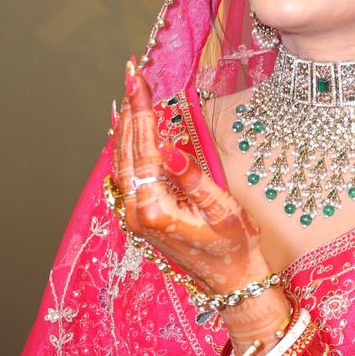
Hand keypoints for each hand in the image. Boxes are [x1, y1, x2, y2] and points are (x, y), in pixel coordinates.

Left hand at [113, 60, 266, 300]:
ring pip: (121, 160)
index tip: (139, 79)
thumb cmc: (233, 246)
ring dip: (126, 125)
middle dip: (130, 109)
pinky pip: (126, 173)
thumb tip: (168, 147)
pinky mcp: (139, 215)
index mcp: (154, 208)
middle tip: (133, 73)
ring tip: (130, 93)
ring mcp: (133, 215)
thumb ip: (193, 178)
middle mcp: (136, 211)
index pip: (144, 148)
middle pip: (125, 149)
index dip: (142, 111)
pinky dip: (125, 146)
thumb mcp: (221, 210)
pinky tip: (127, 130)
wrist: (230, 281)